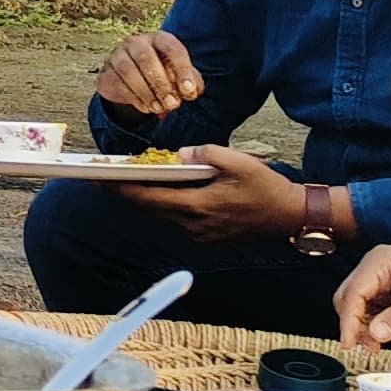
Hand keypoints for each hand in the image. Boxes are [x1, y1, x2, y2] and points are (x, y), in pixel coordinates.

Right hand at [96, 29, 204, 122]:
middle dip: (161, 84)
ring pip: (128, 70)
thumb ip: (191, 82)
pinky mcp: (106, 72)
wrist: (133, 82)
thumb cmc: (163, 74)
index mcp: (159, 39)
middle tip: (172, 104)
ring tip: (159, 108)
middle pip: (146, 58)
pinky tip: (146, 107)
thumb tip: (191, 91)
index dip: (182, 70)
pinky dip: (134, 98)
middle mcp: (136, 42)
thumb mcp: (181, 76)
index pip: (172, 49)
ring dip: (146, 93)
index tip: (189, 91)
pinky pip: (117, 83)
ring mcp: (117, 55)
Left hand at [105, 138, 305, 237]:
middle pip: (150, 207)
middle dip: (127, 191)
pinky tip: (160, 189)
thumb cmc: (267, 187)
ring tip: (127, 179)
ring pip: (163, 213)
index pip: (148, 198)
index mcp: (198, 207)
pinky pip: (177, 217)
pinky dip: (165, 203)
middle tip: (104, 175)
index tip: (99, 178)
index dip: (121, 188)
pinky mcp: (207, 235)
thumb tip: (180, 155)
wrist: (291, 215)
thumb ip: (206, 154)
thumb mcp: (239, 162)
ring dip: (146, 197)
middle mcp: (194, 225)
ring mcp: (200, 234)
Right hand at [333, 242, 390, 348]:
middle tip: (364, 347)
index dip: (348, 321)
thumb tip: (375, 334)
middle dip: (353, 323)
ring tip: (375, 345)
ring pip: (357, 303)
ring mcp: (383, 275)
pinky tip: (381, 336)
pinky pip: (371, 306)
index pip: (353, 293)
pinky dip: (372, 322)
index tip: (350, 344)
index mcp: (383, 260)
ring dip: (361, 325)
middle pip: (349, 297)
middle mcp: (378, 265)